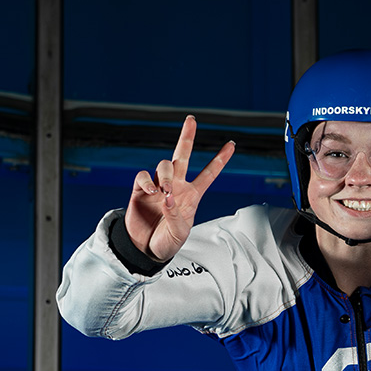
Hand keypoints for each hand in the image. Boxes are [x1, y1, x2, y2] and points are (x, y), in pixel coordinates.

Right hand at [125, 116, 235, 261]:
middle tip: (191, 120)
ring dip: (166, 175)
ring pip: (164, 166)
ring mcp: (158, 187)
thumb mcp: (179, 233)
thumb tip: (167, 198)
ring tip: (164, 191)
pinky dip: (147, 181)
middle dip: (187, 137)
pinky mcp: (139, 190)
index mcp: (191, 196)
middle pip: (183, 156)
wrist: (145, 249)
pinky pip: (143, 176)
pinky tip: (151, 191)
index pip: (209, 174)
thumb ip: (175, 216)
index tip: (231, 145)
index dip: (220, 159)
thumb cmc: (166, 242)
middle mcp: (176, 186)